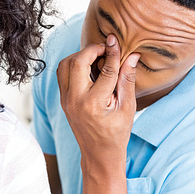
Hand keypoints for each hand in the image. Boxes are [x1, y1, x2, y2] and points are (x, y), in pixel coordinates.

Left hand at [57, 34, 138, 163]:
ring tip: (96, 56)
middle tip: (105, 47)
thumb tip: (132, 56)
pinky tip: (88, 66)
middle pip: (77, 62)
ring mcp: (66, 100)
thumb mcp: (127, 108)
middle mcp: (76, 100)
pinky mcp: (63, 100)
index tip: (115, 40)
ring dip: (79, 55)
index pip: (104, 70)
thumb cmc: (117, 133)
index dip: (112, 52)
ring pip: (64, 65)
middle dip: (91, 49)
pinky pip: (62, 74)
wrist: (98, 153)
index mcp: (94, 104)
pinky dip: (73, 65)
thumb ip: (128, 80)